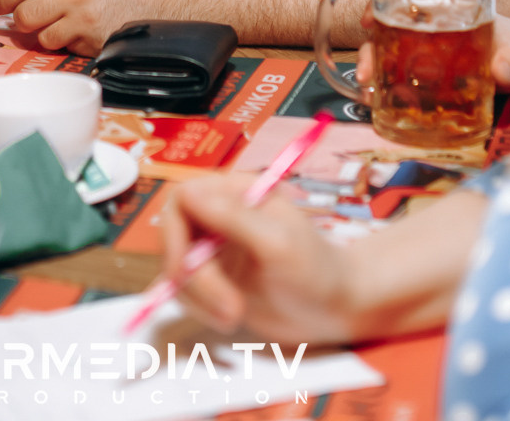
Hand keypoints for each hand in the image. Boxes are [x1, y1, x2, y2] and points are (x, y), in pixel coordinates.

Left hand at [0, 0, 176, 54]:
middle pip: (25, 14)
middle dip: (21, 20)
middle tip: (24, 20)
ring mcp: (85, 21)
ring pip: (43, 37)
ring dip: (47, 35)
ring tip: (62, 26)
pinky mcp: (96, 44)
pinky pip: (68, 49)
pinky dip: (71, 45)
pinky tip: (86, 33)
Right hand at [159, 174, 359, 345]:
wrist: (336, 308)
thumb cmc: (316, 269)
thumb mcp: (278, 243)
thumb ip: (233, 218)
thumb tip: (187, 193)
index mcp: (235, 193)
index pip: (181, 198)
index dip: (173, 233)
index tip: (184, 267)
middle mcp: (219, 216)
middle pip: (172, 237)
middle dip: (193, 277)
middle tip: (228, 306)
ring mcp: (215, 250)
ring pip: (176, 269)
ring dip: (199, 298)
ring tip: (236, 315)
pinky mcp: (215, 280)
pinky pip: (186, 292)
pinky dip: (200, 308)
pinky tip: (231, 317)